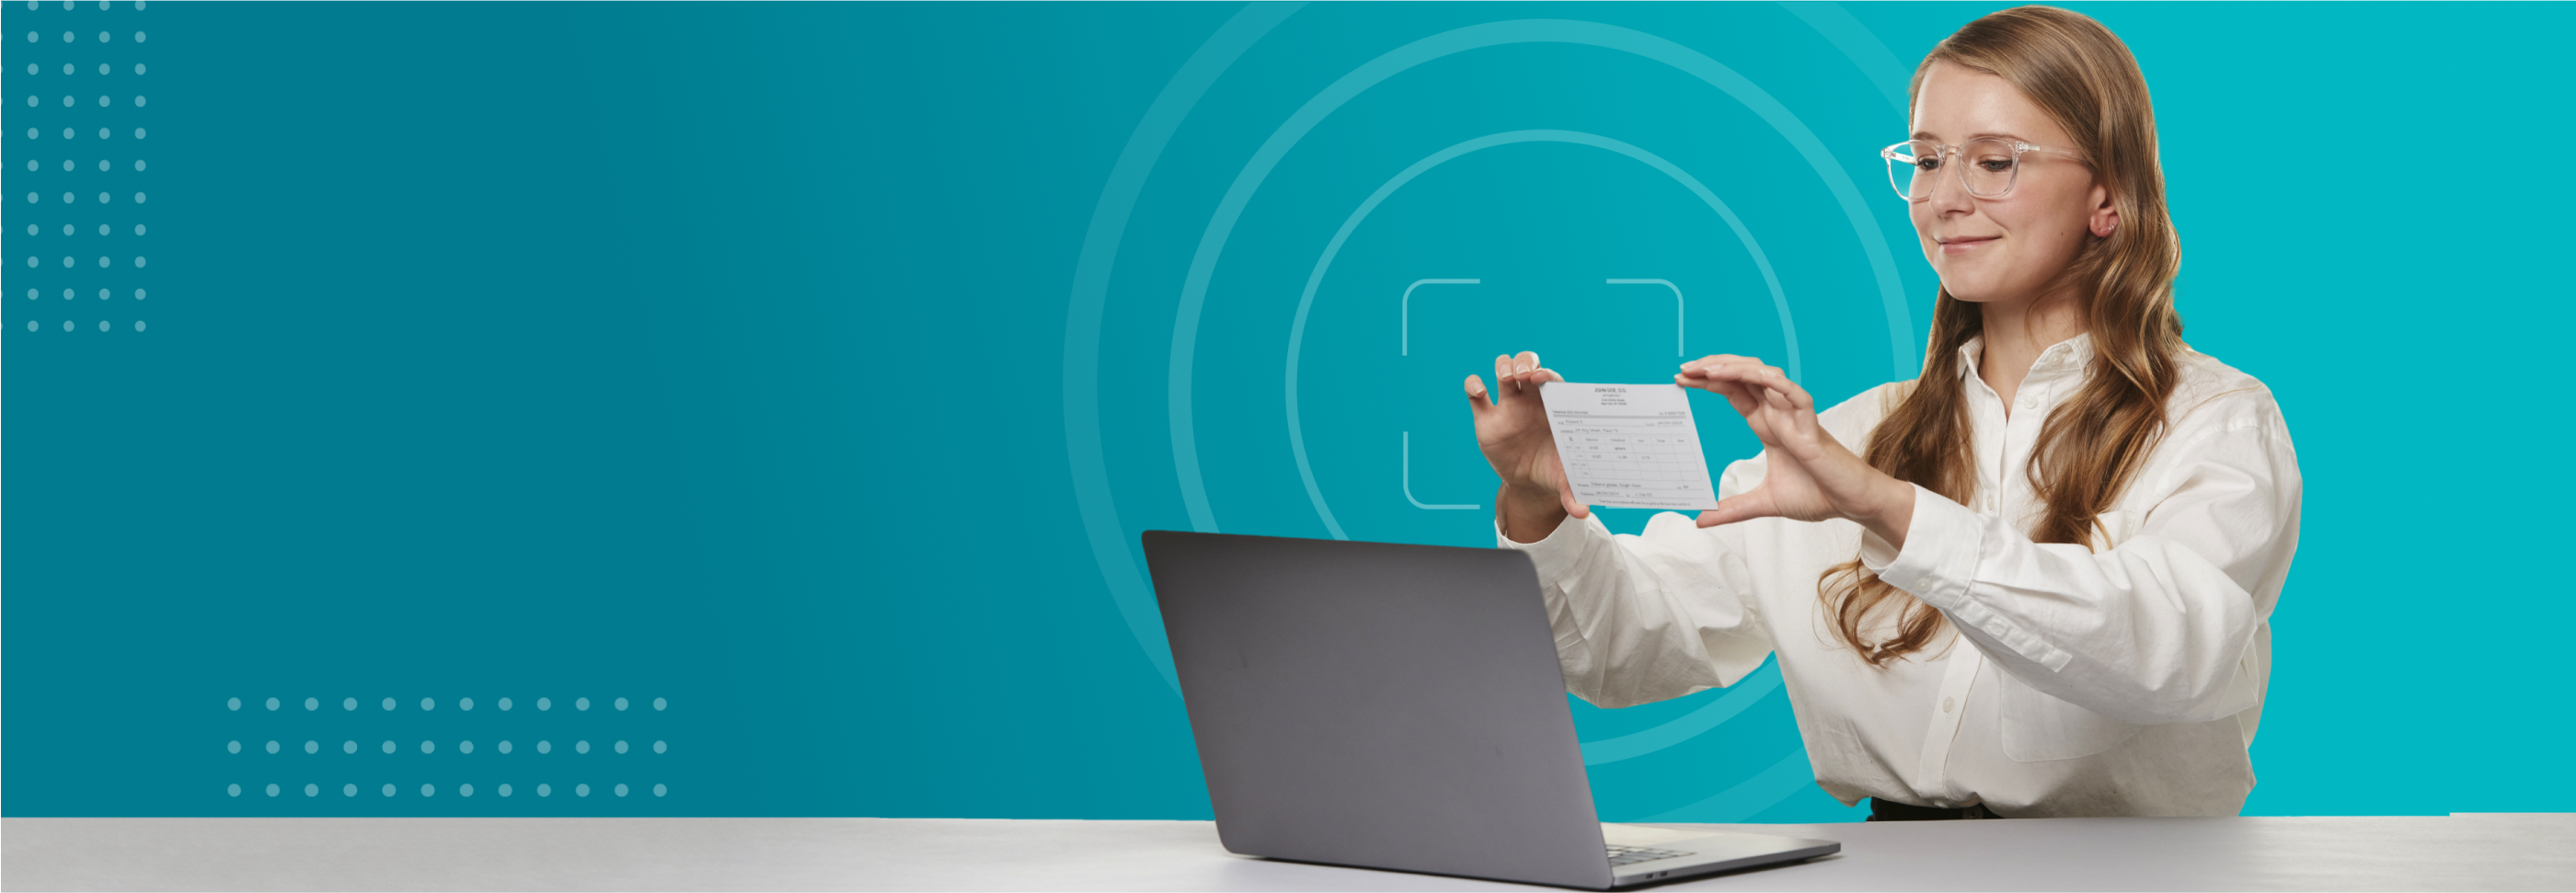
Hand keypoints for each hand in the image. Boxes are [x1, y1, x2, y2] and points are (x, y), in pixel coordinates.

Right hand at [1466, 351, 1587, 540]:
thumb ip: (1572, 492)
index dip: (1546, 374)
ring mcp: (1507, 405)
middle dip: (1524, 362)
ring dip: (1503, 367)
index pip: (1550, 379)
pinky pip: (1475, 393)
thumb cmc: (1551, 468)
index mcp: (1552, 406)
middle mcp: (1530, 399)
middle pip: (1527, 363)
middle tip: (1524, 374)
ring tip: (1506, 378)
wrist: (1529, 479)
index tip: (1542, 377)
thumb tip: (1582, 511)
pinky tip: (1479, 392)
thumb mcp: (1563, 480)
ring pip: (1503, 369)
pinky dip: (1474, 385)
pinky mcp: (1486, 416)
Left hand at [1675, 356, 1914, 545]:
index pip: (1733, 391)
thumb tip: (1700, 520)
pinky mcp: (1811, 424)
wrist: (1850, 504)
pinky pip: (1795, 394)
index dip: (1707, 382)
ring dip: (1736, 368)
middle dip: (1713, 367)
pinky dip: (1774, 381)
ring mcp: (1795, 415)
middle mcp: (1778, 413)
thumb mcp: (1763, 503)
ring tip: (1706, 369)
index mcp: (1766, 424)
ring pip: (1765, 376)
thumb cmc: (1817, 495)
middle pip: (1743, 376)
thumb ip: (1732, 509)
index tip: (1680, 380)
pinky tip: (1752, 376)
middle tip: (1683, 369)